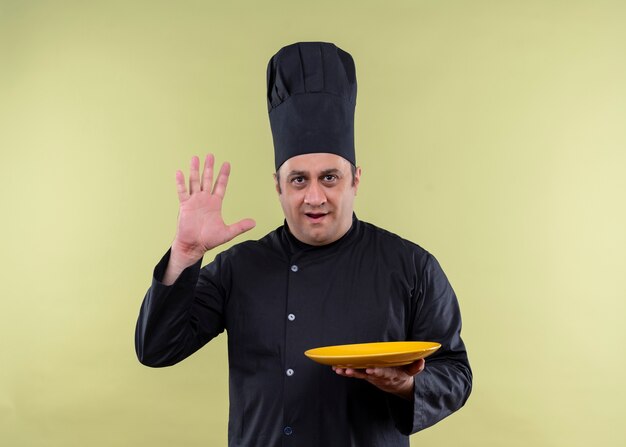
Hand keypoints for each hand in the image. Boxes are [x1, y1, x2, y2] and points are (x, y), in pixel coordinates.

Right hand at [164, 154, 255, 282]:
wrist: (194, 246)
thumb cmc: (209, 240)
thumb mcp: (227, 232)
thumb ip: (240, 226)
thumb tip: (254, 223)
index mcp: (215, 204)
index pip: (220, 186)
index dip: (223, 175)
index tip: (227, 164)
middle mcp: (204, 199)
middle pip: (207, 180)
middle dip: (209, 168)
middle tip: (210, 155)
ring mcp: (194, 201)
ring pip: (194, 182)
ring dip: (195, 170)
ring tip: (195, 158)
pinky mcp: (185, 205)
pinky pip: (182, 192)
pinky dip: (181, 183)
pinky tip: (180, 172)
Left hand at [332, 359, 425, 399]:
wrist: (399, 386)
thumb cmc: (404, 374)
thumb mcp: (412, 371)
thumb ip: (416, 367)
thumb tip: (422, 361)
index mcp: (391, 374)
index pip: (384, 373)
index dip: (377, 372)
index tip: (370, 370)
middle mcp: (380, 377)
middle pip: (368, 375)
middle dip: (358, 373)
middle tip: (349, 371)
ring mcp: (372, 378)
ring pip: (360, 375)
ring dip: (349, 372)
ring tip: (339, 370)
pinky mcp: (366, 377)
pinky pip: (356, 374)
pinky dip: (346, 372)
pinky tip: (337, 369)